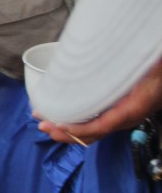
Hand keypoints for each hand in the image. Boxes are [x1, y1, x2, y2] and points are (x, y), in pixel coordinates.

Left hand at [37, 57, 161, 142]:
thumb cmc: (153, 65)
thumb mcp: (142, 66)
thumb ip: (121, 69)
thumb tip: (103, 58)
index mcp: (131, 109)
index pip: (101, 127)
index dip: (78, 129)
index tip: (58, 125)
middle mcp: (125, 117)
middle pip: (92, 134)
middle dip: (64, 132)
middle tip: (42, 123)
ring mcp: (121, 116)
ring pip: (92, 130)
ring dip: (67, 128)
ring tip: (44, 119)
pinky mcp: (117, 111)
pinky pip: (95, 123)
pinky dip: (76, 122)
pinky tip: (61, 114)